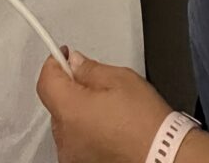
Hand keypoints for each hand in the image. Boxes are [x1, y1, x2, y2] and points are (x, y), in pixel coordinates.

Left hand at [37, 50, 171, 162]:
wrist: (162, 154)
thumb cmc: (145, 121)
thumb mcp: (120, 79)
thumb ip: (90, 69)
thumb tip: (75, 63)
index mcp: (71, 110)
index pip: (46, 81)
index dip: (55, 63)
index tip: (65, 55)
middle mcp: (65, 137)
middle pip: (56, 102)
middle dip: (71, 88)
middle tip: (97, 83)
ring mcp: (70, 155)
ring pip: (66, 122)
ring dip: (78, 111)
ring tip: (108, 109)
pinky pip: (74, 140)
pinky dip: (85, 130)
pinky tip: (108, 126)